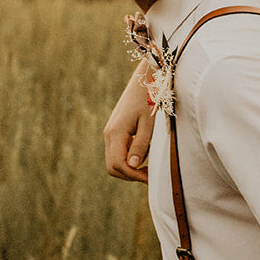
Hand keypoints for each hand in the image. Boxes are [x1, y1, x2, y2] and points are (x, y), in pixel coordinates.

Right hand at [103, 65, 154, 181]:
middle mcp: (109, 134)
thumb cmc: (149, 100)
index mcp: (116, 133)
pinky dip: (129, 157)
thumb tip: (134, 166)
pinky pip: (118, 151)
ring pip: (114, 160)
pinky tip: (145, 151)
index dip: (133, 175)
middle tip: (149, 175)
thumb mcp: (148, 123)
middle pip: (112, 166)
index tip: (149, 178)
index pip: (118, 164)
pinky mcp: (115, 130)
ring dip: (130, 167)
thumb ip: (141, 144)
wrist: (143, 80)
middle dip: (130, 175)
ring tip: (150, 163)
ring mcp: (110, 132)